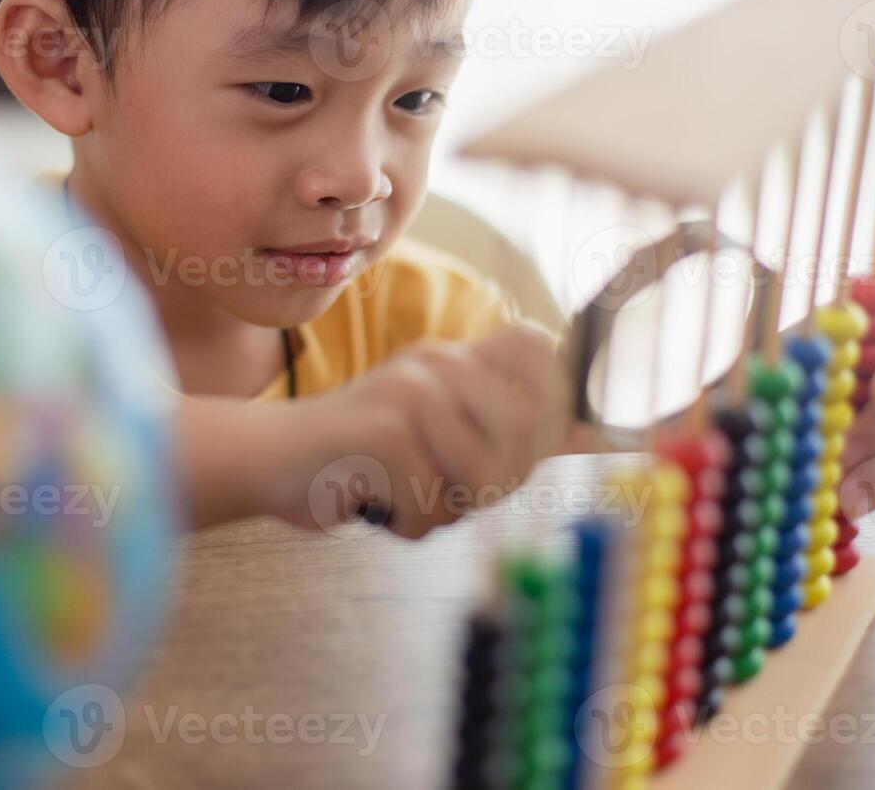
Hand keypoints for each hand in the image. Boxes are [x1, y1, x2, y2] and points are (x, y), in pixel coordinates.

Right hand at [272, 321, 571, 539]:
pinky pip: (432, 503)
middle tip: (447, 496)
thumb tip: (607, 434)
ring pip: (481, 476)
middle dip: (495, 483)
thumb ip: (508, 430)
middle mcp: (436, 363)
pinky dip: (408, 525)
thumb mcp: (437, 436)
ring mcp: (410, 391)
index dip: (553, 395)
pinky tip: (373, 505)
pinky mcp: (383, 429)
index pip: (537, 348)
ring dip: (447, 510)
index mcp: (453, 359)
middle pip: (524, 427)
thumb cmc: (359, 463)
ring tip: (405, 499)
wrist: (268, 462)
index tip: (534, 443)